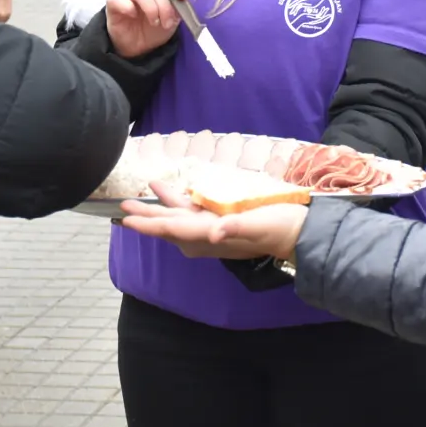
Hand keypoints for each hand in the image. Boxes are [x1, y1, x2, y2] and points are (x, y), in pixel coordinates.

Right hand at [105, 0, 189, 58]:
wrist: (137, 46)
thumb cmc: (154, 27)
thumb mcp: (173, 18)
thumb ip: (179, 3)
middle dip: (165, 6)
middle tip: (168, 22)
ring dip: (151, 8)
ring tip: (154, 22)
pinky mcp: (112, 0)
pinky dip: (129, 8)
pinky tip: (133, 16)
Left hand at [119, 182, 306, 260]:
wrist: (302, 235)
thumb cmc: (281, 229)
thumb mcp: (259, 226)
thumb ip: (235, 228)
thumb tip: (214, 232)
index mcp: (210, 236)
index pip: (172, 230)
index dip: (149, 224)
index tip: (127, 219)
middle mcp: (208, 235)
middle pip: (170, 225)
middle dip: (147, 216)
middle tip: (123, 206)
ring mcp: (215, 228)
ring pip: (180, 216)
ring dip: (161, 205)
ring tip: (144, 192)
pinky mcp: (224, 219)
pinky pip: (194, 210)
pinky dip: (180, 200)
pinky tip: (175, 190)